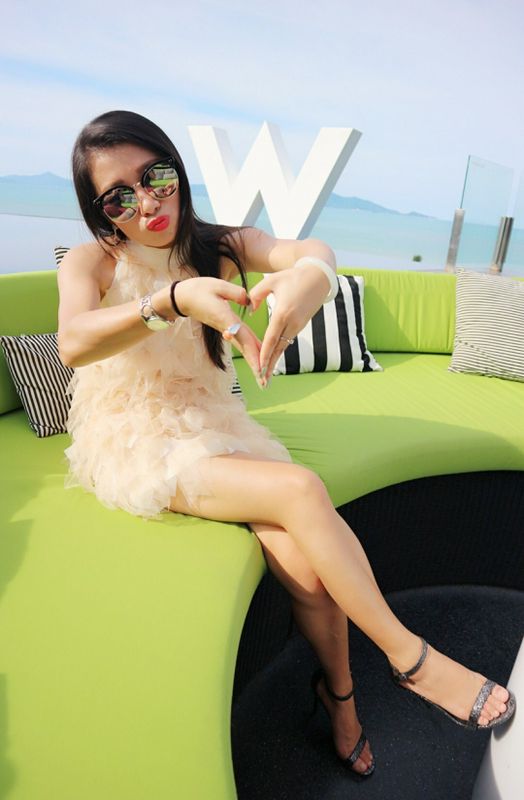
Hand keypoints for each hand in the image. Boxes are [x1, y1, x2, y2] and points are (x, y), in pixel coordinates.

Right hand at [174, 277, 261, 379]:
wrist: (182, 299)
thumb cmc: (198, 290)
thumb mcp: (217, 286)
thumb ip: (235, 293)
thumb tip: (248, 301)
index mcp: (225, 318)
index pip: (243, 337)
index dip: (253, 351)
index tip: (260, 367)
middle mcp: (227, 327)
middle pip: (245, 348)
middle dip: (255, 365)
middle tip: (264, 382)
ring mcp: (227, 329)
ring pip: (244, 347)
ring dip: (254, 362)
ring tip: (263, 378)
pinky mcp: (227, 328)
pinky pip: (242, 341)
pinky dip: (251, 351)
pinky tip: (258, 360)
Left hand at [248, 265, 330, 382]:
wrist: (318, 277)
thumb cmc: (292, 276)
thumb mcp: (271, 281)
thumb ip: (256, 295)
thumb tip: (250, 311)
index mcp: (283, 313)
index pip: (271, 338)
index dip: (264, 355)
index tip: (259, 368)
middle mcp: (292, 323)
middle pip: (278, 349)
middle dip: (269, 366)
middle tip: (262, 382)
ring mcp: (298, 325)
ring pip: (283, 346)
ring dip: (274, 361)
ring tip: (266, 376)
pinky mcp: (301, 325)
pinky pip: (288, 340)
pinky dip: (279, 351)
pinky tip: (273, 360)